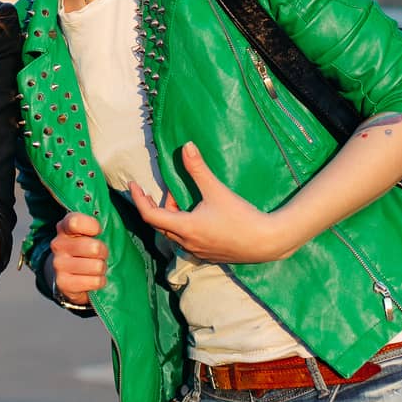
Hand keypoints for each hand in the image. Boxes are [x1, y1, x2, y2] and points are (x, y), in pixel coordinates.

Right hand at [50, 212, 107, 306]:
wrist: (68, 276)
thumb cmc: (85, 250)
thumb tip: (116, 219)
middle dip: (104, 253)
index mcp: (65, 227)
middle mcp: (58, 244)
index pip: (76, 222)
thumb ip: (97, 225)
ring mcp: (59, 264)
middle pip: (95, 248)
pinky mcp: (63, 282)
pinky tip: (93, 279)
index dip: (93, 226)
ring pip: (97, 266)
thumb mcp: (88, 234)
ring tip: (96, 268)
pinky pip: (95, 282)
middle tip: (100, 255)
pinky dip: (99, 282)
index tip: (98, 231)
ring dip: (102, 269)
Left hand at [128, 143, 301, 263]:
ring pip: (174, 233)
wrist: (268, 242)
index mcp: (185, 228)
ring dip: (173, 216)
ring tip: (185, 199)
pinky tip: (198, 215)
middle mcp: (187, 243)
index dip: (139, 199)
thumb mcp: (216, 190)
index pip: (150, 215)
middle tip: (170, 189)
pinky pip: (187, 241)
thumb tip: (186, 146)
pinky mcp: (209, 255)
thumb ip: (198, 169)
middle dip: (159, 205)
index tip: (133, 185)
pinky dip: (184, 226)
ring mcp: (198, 251)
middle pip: (161, 224)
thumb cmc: (241, 216)